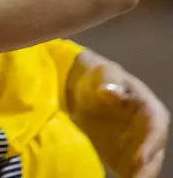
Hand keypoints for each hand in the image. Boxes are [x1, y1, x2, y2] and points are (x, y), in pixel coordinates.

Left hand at [66, 47, 166, 177]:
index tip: (139, 158)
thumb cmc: (99, 77)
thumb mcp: (103, 73)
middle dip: (147, 168)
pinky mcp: (127, 156)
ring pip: (146, 166)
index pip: (156, 128)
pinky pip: (132, 171)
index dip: (150, 144)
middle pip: (154, 153)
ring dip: (140, 176)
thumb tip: (111, 92)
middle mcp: (150, 131)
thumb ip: (109, 81)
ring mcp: (140, 145)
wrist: (85, 89)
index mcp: (151, 109)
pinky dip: (130, 177)